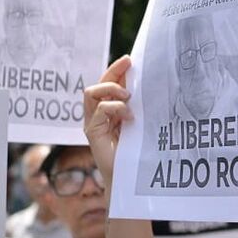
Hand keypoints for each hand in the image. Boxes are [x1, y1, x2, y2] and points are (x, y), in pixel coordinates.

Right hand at [83, 56, 132, 186]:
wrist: (130, 176)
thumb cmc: (137, 151)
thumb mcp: (139, 122)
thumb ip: (137, 106)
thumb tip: (146, 84)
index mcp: (109, 111)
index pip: (108, 84)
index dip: (116, 70)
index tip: (130, 60)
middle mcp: (97, 115)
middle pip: (98, 84)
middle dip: (113, 71)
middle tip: (128, 63)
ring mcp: (93, 123)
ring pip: (91, 92)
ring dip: (111, 89)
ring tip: (128, 96)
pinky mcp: (92, 132)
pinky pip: (99, 110)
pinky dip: (115, 108)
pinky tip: (130, 116)